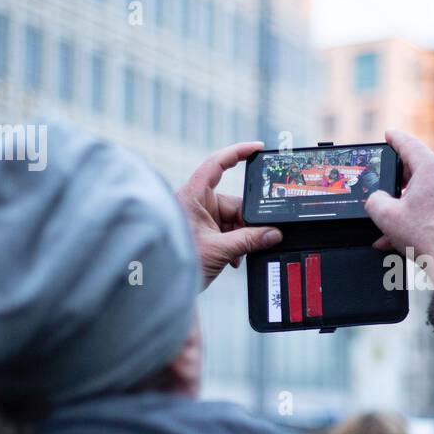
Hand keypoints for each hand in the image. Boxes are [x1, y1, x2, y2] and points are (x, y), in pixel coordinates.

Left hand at [175, 142, 282, 289]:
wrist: (159, 285)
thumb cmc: (178, 261)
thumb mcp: (219, 249)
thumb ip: (250, 240)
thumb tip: (273, 234)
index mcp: (193, 196)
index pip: (217, 164)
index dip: (238, 152)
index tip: (257, 148)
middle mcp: (196, 203)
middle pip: (233, 204)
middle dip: (246, 223)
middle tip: (259, 238)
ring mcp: (199, 218)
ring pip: (232, 221)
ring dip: (240, 238)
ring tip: (237, 255)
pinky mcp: (202, 232)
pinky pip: (225, 232)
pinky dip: (233, 244)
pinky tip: (233, 259)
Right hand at [365, 130, 433, 278]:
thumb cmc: (429, 237)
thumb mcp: (386, 216)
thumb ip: (374, 200)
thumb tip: (377, 199)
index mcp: (432, 167)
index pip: (408, 144)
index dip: (394, 138)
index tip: (388, 135)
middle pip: (417, 169)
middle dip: (397, 183)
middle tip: (383, 192)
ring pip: (424, 191)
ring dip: (404, 206)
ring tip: (387, 227)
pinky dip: (417, 215)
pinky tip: (401, 237)